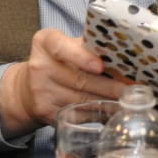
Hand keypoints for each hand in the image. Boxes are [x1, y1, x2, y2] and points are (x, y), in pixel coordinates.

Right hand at [0, 28, 124, 137]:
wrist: (28, 88)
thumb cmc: (56, 62)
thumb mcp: (66, 45)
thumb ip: (87, 45)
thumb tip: (121, 51)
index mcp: (45, 43)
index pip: (61, 48)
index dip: (81, 57)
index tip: (100, 65)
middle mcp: (40, 66)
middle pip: (78, 78)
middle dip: (108, 85)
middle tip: (128, 88)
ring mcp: (42, 92)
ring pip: (81, 99)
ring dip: (107, 101)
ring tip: (125, 100)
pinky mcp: (47, 112)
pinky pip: (78, 114)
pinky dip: (98, 113)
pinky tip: (112, 110)